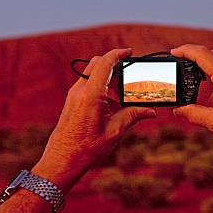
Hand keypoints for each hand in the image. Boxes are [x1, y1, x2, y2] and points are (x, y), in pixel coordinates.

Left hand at [33, 48, 155, 190]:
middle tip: (130, 72)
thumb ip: (133, 116)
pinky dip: (101, 87)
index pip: (105, 63)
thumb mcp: (114, 132)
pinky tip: (112, 104)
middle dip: (114, 64)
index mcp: (90, 95)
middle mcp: (79, 91)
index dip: (118, 54)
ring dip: (108, 77)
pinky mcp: (72, 101)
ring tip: (123, 94)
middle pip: (97, 64)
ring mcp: (74, 95)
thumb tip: (151, 111)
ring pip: (92, 74)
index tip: (129, 52)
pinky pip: (88, 85)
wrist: (62, 160)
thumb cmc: (86, 148)